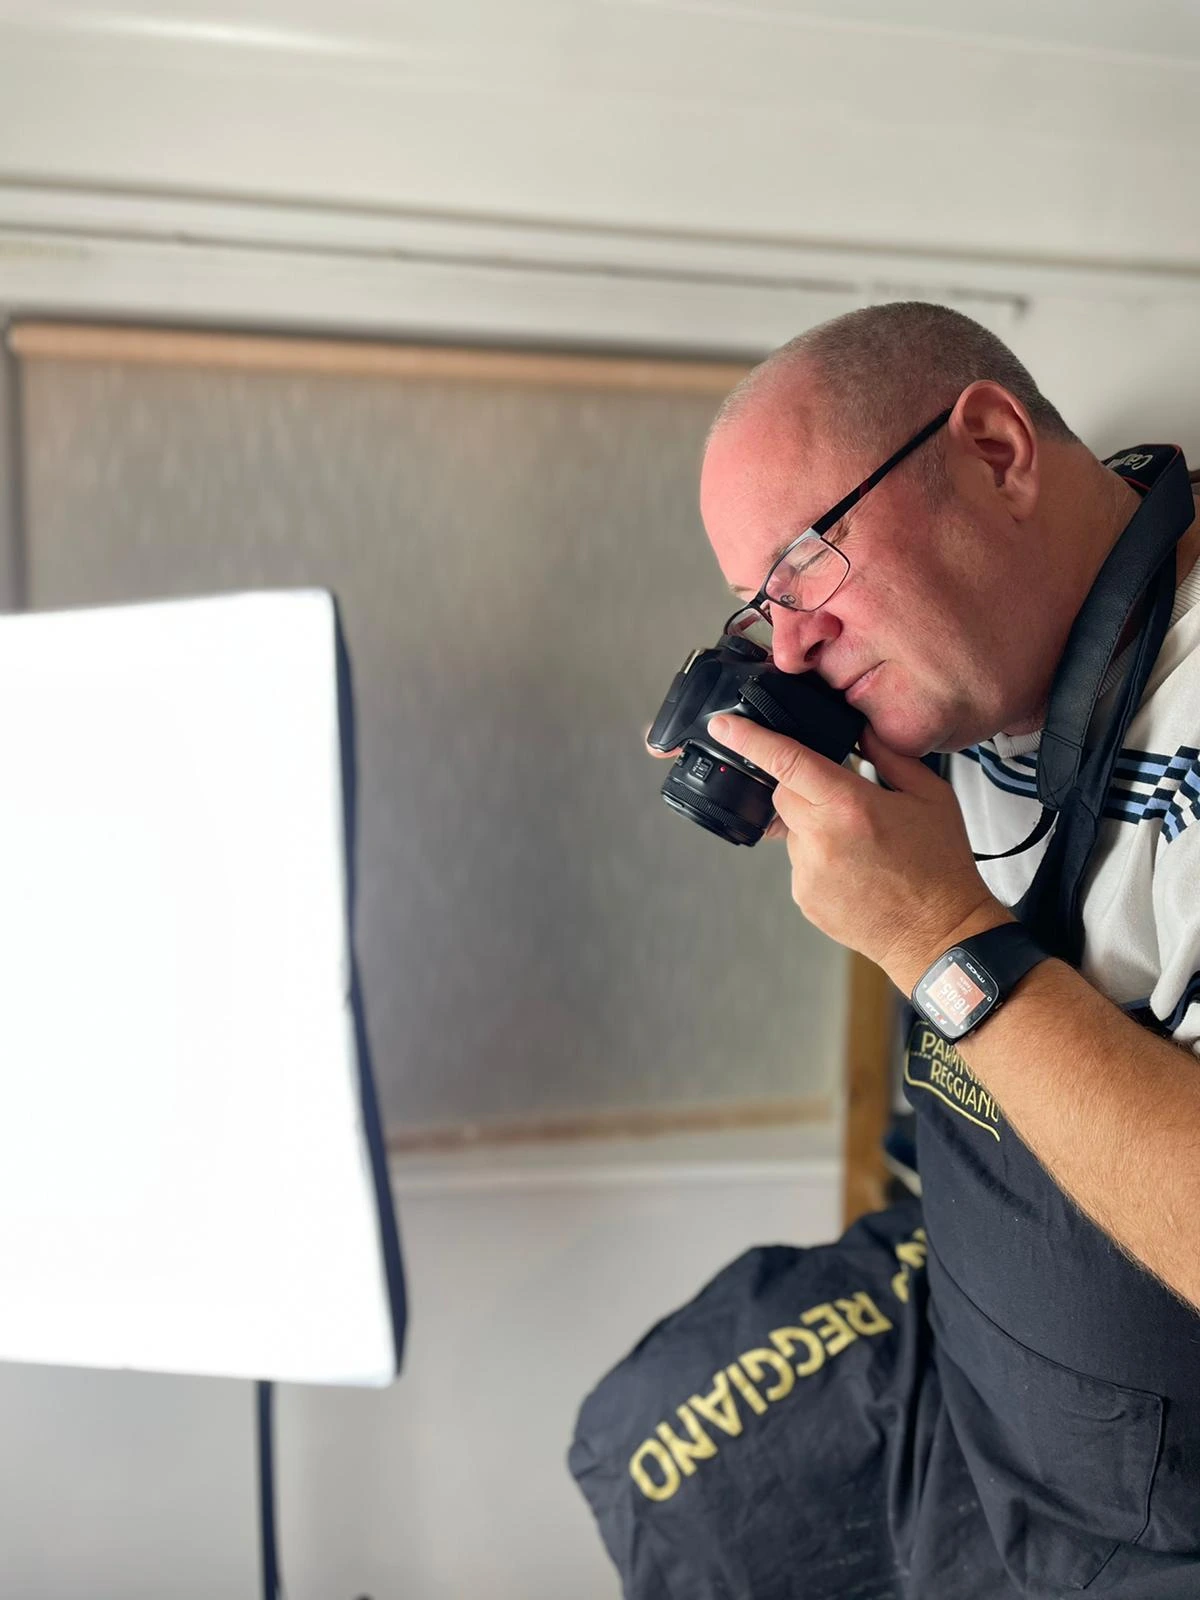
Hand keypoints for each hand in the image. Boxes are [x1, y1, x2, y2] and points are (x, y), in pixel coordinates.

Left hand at [707, 716, 1010, 989]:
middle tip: (847, 801)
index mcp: (848, 805)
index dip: (748, 738)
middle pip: (783, 792)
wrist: (939, 935)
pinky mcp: (804, 897)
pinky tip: (855, 869)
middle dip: (805, 787)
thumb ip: (889, 755)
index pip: (786, 760)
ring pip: (793, 829)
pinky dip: (820, 857)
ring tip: (862, 846)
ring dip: (816, 826)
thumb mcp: (930, 795)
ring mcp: (807, 872)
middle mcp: (820, 838)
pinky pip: (800, 862)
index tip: (724, 726)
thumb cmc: (940, 867)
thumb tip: (859, 731)